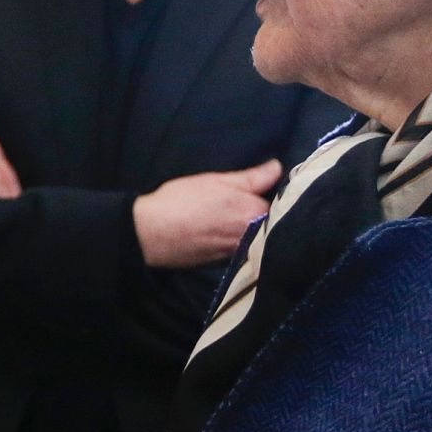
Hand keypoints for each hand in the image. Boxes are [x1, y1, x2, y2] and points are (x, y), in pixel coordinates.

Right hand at [132, 159, 282, 268]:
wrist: (151, 234)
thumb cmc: (183, 201)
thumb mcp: (218, 180)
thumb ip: (253, 176)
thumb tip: (278, 168)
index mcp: (255, 213)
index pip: (280, 202)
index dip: (273, 193)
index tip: (265, 187)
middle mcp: (253, 236)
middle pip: (269, 222)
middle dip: (264, 212)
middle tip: (247, 199)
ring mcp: (240, 252)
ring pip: (256, 235)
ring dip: (252, 226)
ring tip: (233, 214)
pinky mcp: (226, 263)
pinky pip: (242, 247)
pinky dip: (239, 238)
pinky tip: (224, 230)